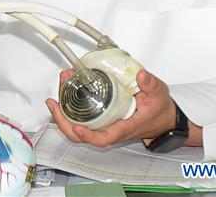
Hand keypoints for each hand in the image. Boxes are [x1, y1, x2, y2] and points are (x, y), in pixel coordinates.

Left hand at [46, 69, 197, 147]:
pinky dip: (69, 105)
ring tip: (60, 86)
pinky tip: (65, 89)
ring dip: (63, 109)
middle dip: (63, 120)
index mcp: (123, 127)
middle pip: (80, 136)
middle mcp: (110, 129)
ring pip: (76, 126)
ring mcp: (103, 125)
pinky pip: (80, 118)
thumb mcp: (159, 94)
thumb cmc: (159, 111)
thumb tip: (141, 75)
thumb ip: (151, 84)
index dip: (87, 136)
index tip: (77, 127)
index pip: (102, 139)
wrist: (162, 119)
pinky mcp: (100, 119)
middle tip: (54, 101)